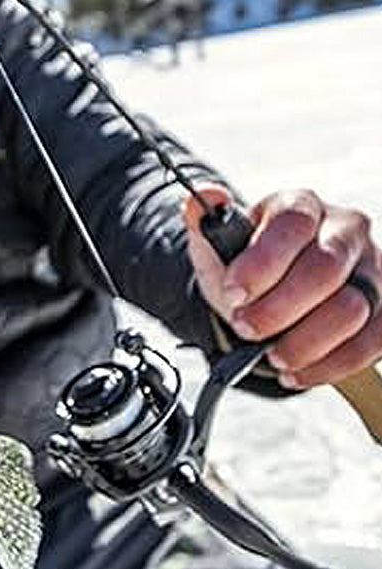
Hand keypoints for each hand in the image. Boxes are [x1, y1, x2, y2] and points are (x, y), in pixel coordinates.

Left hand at [184, 184, 381, 387]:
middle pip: (325, 269)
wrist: (265, 297)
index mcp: (302, 206)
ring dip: (304, 342)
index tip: (234, 294)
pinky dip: (330, 365)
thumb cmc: (245, 268)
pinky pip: (372, 342)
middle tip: (246, 327)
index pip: (293, 224)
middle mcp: (345, 230)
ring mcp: (371, 270)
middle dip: (278, 308)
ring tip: (271, 354)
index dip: (262, 263)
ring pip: (351, 309)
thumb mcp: (215, 245)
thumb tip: (205, 196)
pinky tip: (297, 372)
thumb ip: (204, 221)